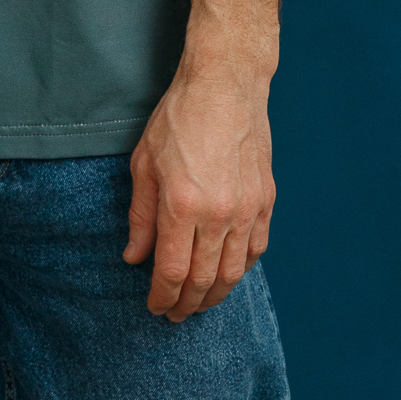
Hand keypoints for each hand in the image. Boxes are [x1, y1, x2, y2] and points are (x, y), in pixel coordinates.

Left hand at [124, 44, 274, 321]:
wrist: (225, 84)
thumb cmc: (179, 118)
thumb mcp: (144, 163)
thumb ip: (141, 216)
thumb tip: (134, 258)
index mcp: (182, 205)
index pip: (171, 272)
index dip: (162, 297)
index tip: (154, 307)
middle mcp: (218, 213)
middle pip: (204, 280)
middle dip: (186, 304)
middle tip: (175, 314)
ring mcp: (247, 209)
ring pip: (233, 272)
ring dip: (215, 295)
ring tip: (199, 303)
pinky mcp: (266, 200)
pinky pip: (256, 249)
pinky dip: (241, 270)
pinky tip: (227, 274)